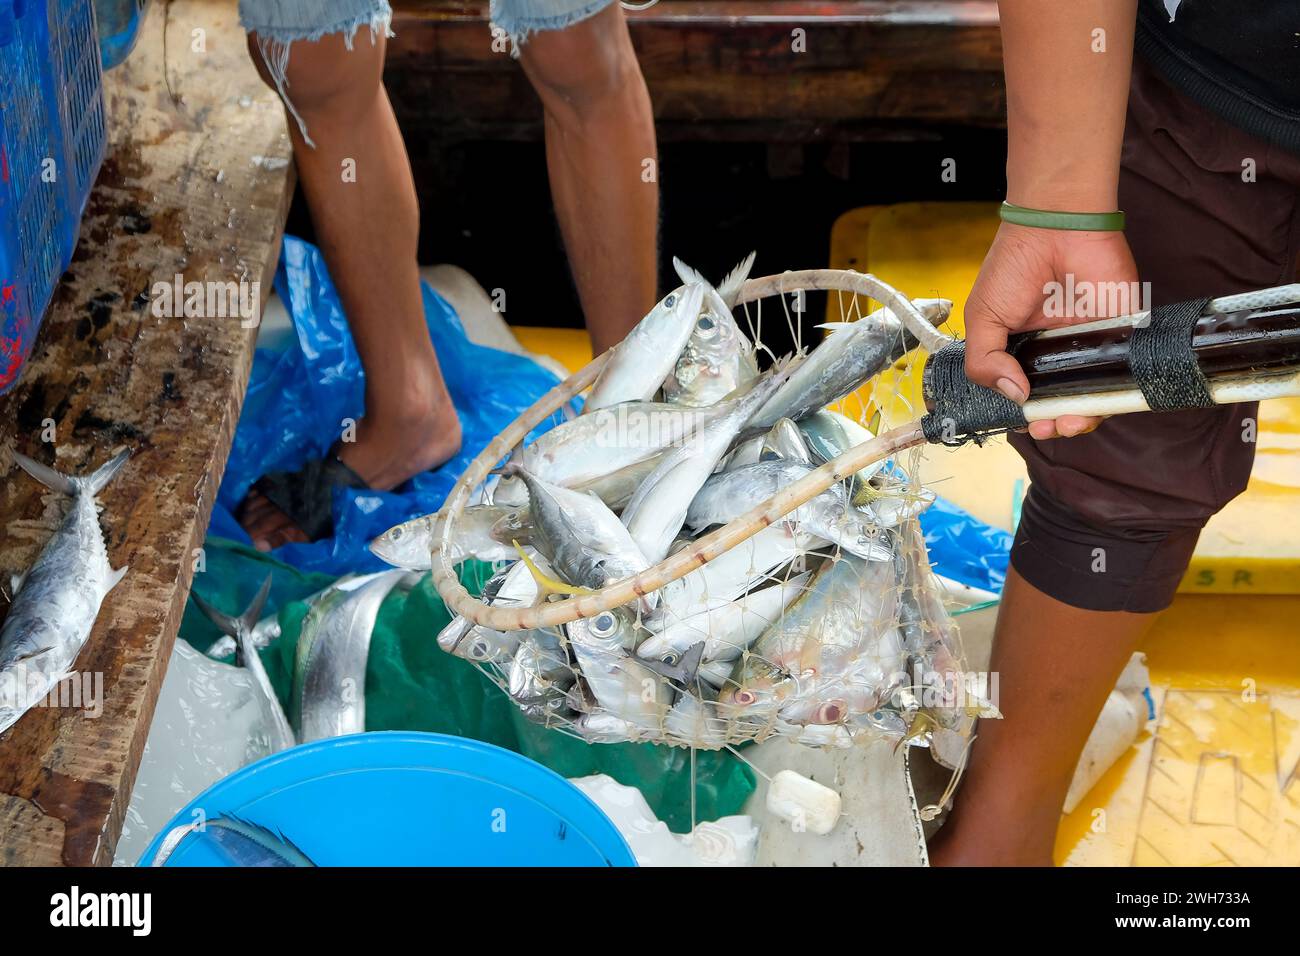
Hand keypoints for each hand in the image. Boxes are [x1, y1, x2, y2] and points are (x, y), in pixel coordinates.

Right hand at [964, 222, 1138, 439]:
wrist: (1057, 227)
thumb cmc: (1014, 267)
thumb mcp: (982, 317)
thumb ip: (985, 361)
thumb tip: (1014, 395)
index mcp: (1022, 350)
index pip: (1025, 393)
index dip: (1024, 413)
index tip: (1022, 422)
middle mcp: (1057, 352)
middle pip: (1060, 401)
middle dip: (1053, 423)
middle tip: (1046, 428)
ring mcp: (1091, 345)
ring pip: (1092, 394)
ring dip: (1080, 418)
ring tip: (1067, 422)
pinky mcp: (1123, 334)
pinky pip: (1125, 373)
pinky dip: (1113, 396)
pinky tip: (1093, 405)